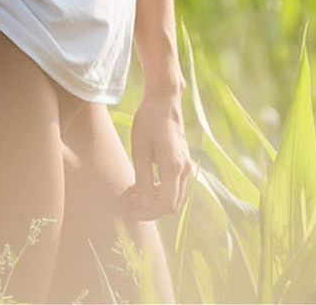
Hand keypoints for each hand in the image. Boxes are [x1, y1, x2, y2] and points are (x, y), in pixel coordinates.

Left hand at [123, 93, 193, 220]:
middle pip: (172, 205)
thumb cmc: (148, 122)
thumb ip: (143, 178)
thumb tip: (144, 203)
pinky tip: (142, 183)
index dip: (147, 213)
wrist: (163, 101)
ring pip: (174, 197)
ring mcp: (187, 166)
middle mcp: (185, 169)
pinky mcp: (184, 162)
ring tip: (132, 193)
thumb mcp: (140, 150)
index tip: (130, 211)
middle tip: (128, 202)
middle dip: (150, 209)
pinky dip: (160, 191)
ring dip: (154, 201)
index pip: (165, 205)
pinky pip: (175, 186)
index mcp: (173, 167)